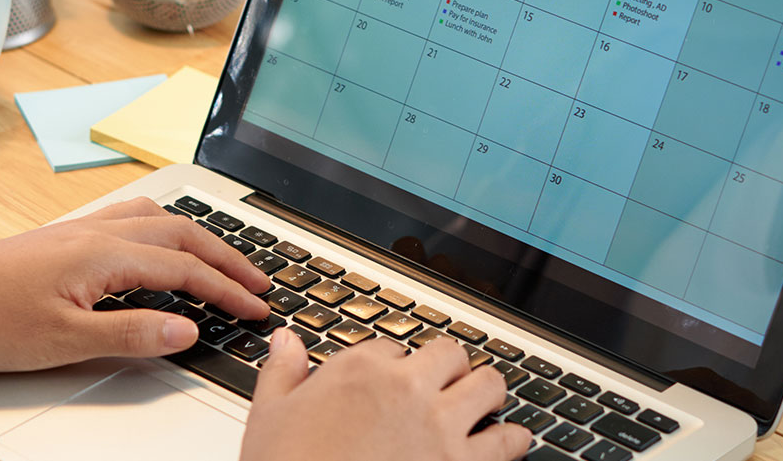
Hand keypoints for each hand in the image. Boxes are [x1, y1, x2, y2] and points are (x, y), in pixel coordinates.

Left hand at [0, 198, 271, 370]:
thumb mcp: (62, 341)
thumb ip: (130, 333)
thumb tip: (188, 328)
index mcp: (102, 254)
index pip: (184, 268)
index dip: (227, 290)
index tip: (258, 309)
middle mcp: (94, 232)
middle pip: (180, 233)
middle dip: (226, 256)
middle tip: (259, 282)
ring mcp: (76, 231)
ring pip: (155, 219)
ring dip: (196, 236)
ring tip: (222, 258)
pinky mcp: (59, 238)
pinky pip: (128, 219)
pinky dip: (162, 228)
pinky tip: (157, 242)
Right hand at [241, 332, 533, 460]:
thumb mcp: (269, 417)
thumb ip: (283, 373)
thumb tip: (286, 341)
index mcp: (359, 371)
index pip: (393, 348)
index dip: (395, 366)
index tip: (392, 382)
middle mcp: (406, 389)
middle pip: (450, 354)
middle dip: (450, 369)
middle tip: (447, 385)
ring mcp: (440, 426)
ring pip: (490, 385)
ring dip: (488, 393)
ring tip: (485, 404)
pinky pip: (509, 440)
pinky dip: (513, 439)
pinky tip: (510, 442)